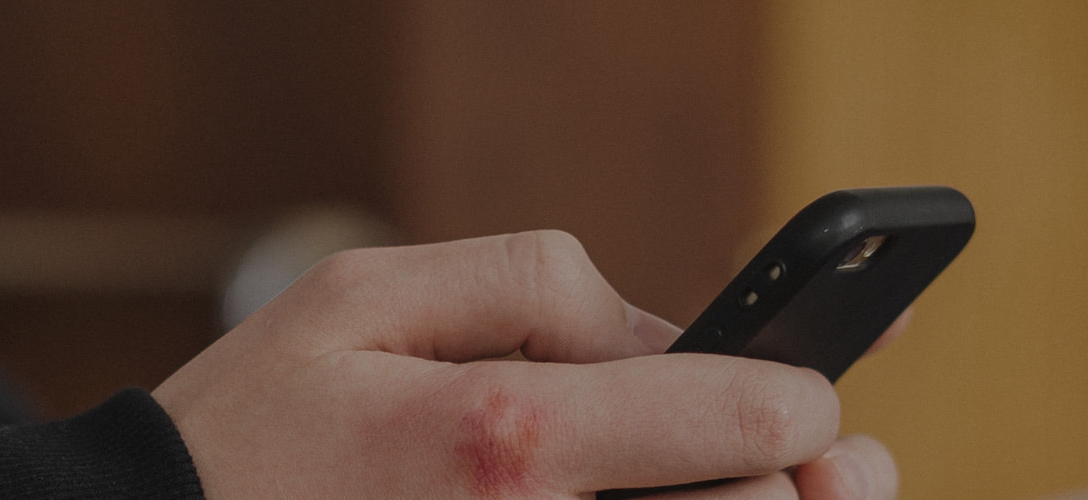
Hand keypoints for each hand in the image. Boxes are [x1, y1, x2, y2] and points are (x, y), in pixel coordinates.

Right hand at [152, 231, 897, 498]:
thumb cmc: (253, 426)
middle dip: (805, 485)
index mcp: (507, 435)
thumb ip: (525, 287)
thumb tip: (653, 332)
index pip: (729, 413)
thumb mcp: (359, 296)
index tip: (804, 392)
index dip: (797, 395)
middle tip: (835, 468)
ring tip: (774, 495)